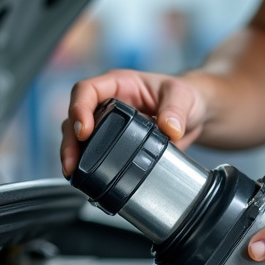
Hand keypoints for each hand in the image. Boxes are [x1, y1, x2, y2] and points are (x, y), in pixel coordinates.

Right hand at [60, 69, 208, 177]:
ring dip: (73, 155)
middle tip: (72, 162)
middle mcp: (108, 103)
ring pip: (78, 137)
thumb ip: (176, 110)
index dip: (79, 108)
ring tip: (73, 174)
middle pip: (75, 117)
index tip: (84, 131)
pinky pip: (94, 153)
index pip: (87, 90)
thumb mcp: (184, 97)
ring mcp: (109, 125)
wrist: (194, 115)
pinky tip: (86, 180)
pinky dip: (87, 166)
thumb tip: (170, 128)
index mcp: (119, 84)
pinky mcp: (114, 145)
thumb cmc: (185, 96)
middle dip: (70, 140)